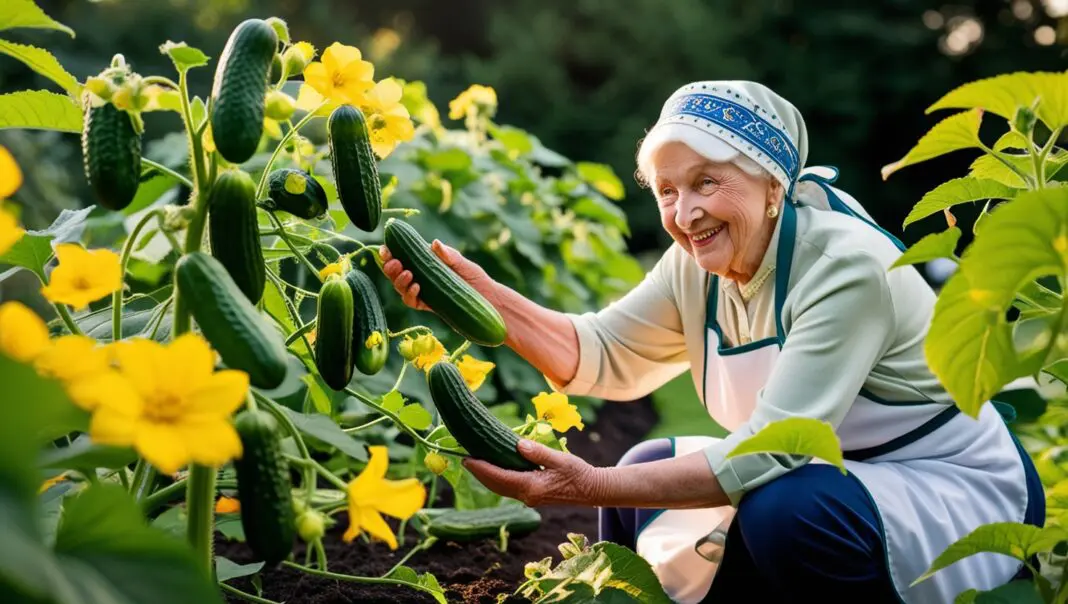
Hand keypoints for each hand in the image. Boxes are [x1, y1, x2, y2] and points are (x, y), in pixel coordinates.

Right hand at [379, 239, 501, 311]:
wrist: (489, 303)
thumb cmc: (477, 280)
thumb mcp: (464, 264)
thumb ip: (450, 256)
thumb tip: (434, 243)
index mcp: (427, 263)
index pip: (404, 256)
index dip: (391, 253)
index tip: (385, 249)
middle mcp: (422, 277)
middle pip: (397, 273)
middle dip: (391, 268)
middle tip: (395, 263)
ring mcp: (424, 292)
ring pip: (401, 288)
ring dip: (399, 281)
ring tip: (408, 274)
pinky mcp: (428, 306)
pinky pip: (412, 302)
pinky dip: (410, 296)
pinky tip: (416, 288)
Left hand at [462, 439, 604, 506]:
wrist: (591, 491)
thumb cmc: (578, 473)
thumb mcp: (560, 459)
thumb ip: (539, 453)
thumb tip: (519, 445)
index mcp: (532, 487)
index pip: (500, 477)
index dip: (481, 468)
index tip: (467, 458)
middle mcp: (527, 496)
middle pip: (496, 485)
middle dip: (479, 473)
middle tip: (464, 457)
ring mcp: (528, 498)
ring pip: (500, 488)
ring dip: (486, 476)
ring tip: (474, 462)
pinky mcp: (531, 496)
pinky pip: (508, 488)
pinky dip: (497, 479)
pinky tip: (493, 469)